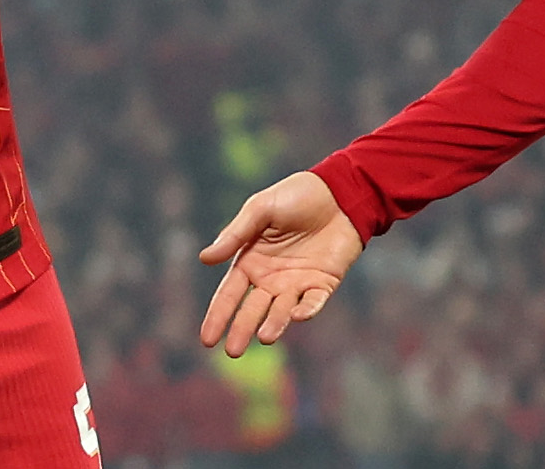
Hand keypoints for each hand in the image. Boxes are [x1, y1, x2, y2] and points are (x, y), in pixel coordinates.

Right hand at [197, 169, 363, 356]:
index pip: (230, 294)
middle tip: (233, 352)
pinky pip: (314, 302)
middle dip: (242, 330)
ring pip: (282, 311)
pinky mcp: (323, 283)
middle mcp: (271, 278)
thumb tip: (204, 258)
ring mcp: (297, 283)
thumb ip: (235, 234)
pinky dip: (307, 310)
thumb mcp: (260, 209)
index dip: (218, 316)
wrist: (339, 191)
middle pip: (253, 309)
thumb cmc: (295, 196)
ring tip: (264, 337)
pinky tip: (297, 315)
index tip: (207, 340)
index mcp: (250, 261)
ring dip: (274, 325)